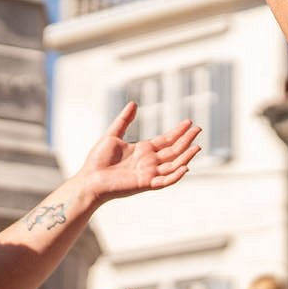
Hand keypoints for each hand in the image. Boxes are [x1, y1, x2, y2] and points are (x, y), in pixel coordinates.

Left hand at [79, 103, 200, 202]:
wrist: (89, 178)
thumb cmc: (98, 160)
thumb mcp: (112, 135)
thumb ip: (124, 120)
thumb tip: (133, 103)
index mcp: (143, 150)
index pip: (166, 140)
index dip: (178, 132)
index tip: (189, 122)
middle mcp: (149, 162)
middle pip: (173, 151)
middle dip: (186, 140)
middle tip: (198, 129)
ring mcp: (149, 174)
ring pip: (173, 165)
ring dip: (185, 156)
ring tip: (197, 146)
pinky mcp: (145, 184)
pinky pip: (164, 181)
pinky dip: (175, 175)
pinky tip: (185, 166)